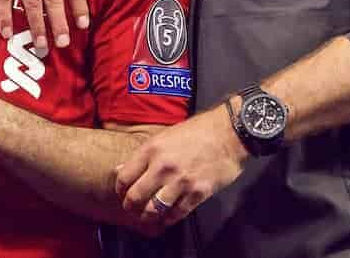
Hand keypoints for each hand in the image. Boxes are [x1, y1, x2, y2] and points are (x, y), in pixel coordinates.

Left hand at [114, 105, 247, 225]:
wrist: (229, 132)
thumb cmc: (198, 131)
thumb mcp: (165, 135)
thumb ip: (143, 154)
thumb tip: (121, 168)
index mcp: (152, 149)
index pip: (124, 176)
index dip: (120, 189)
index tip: (123, 193)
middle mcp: (163, 167)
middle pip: (136, 196)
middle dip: (130, 206)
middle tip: (132, 209)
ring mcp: (180, 181)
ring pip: (154, 209)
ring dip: (148, 216)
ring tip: (148, 216)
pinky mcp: (198, 192)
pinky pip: (178, 213)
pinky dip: (170, 218)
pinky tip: (167, 217)